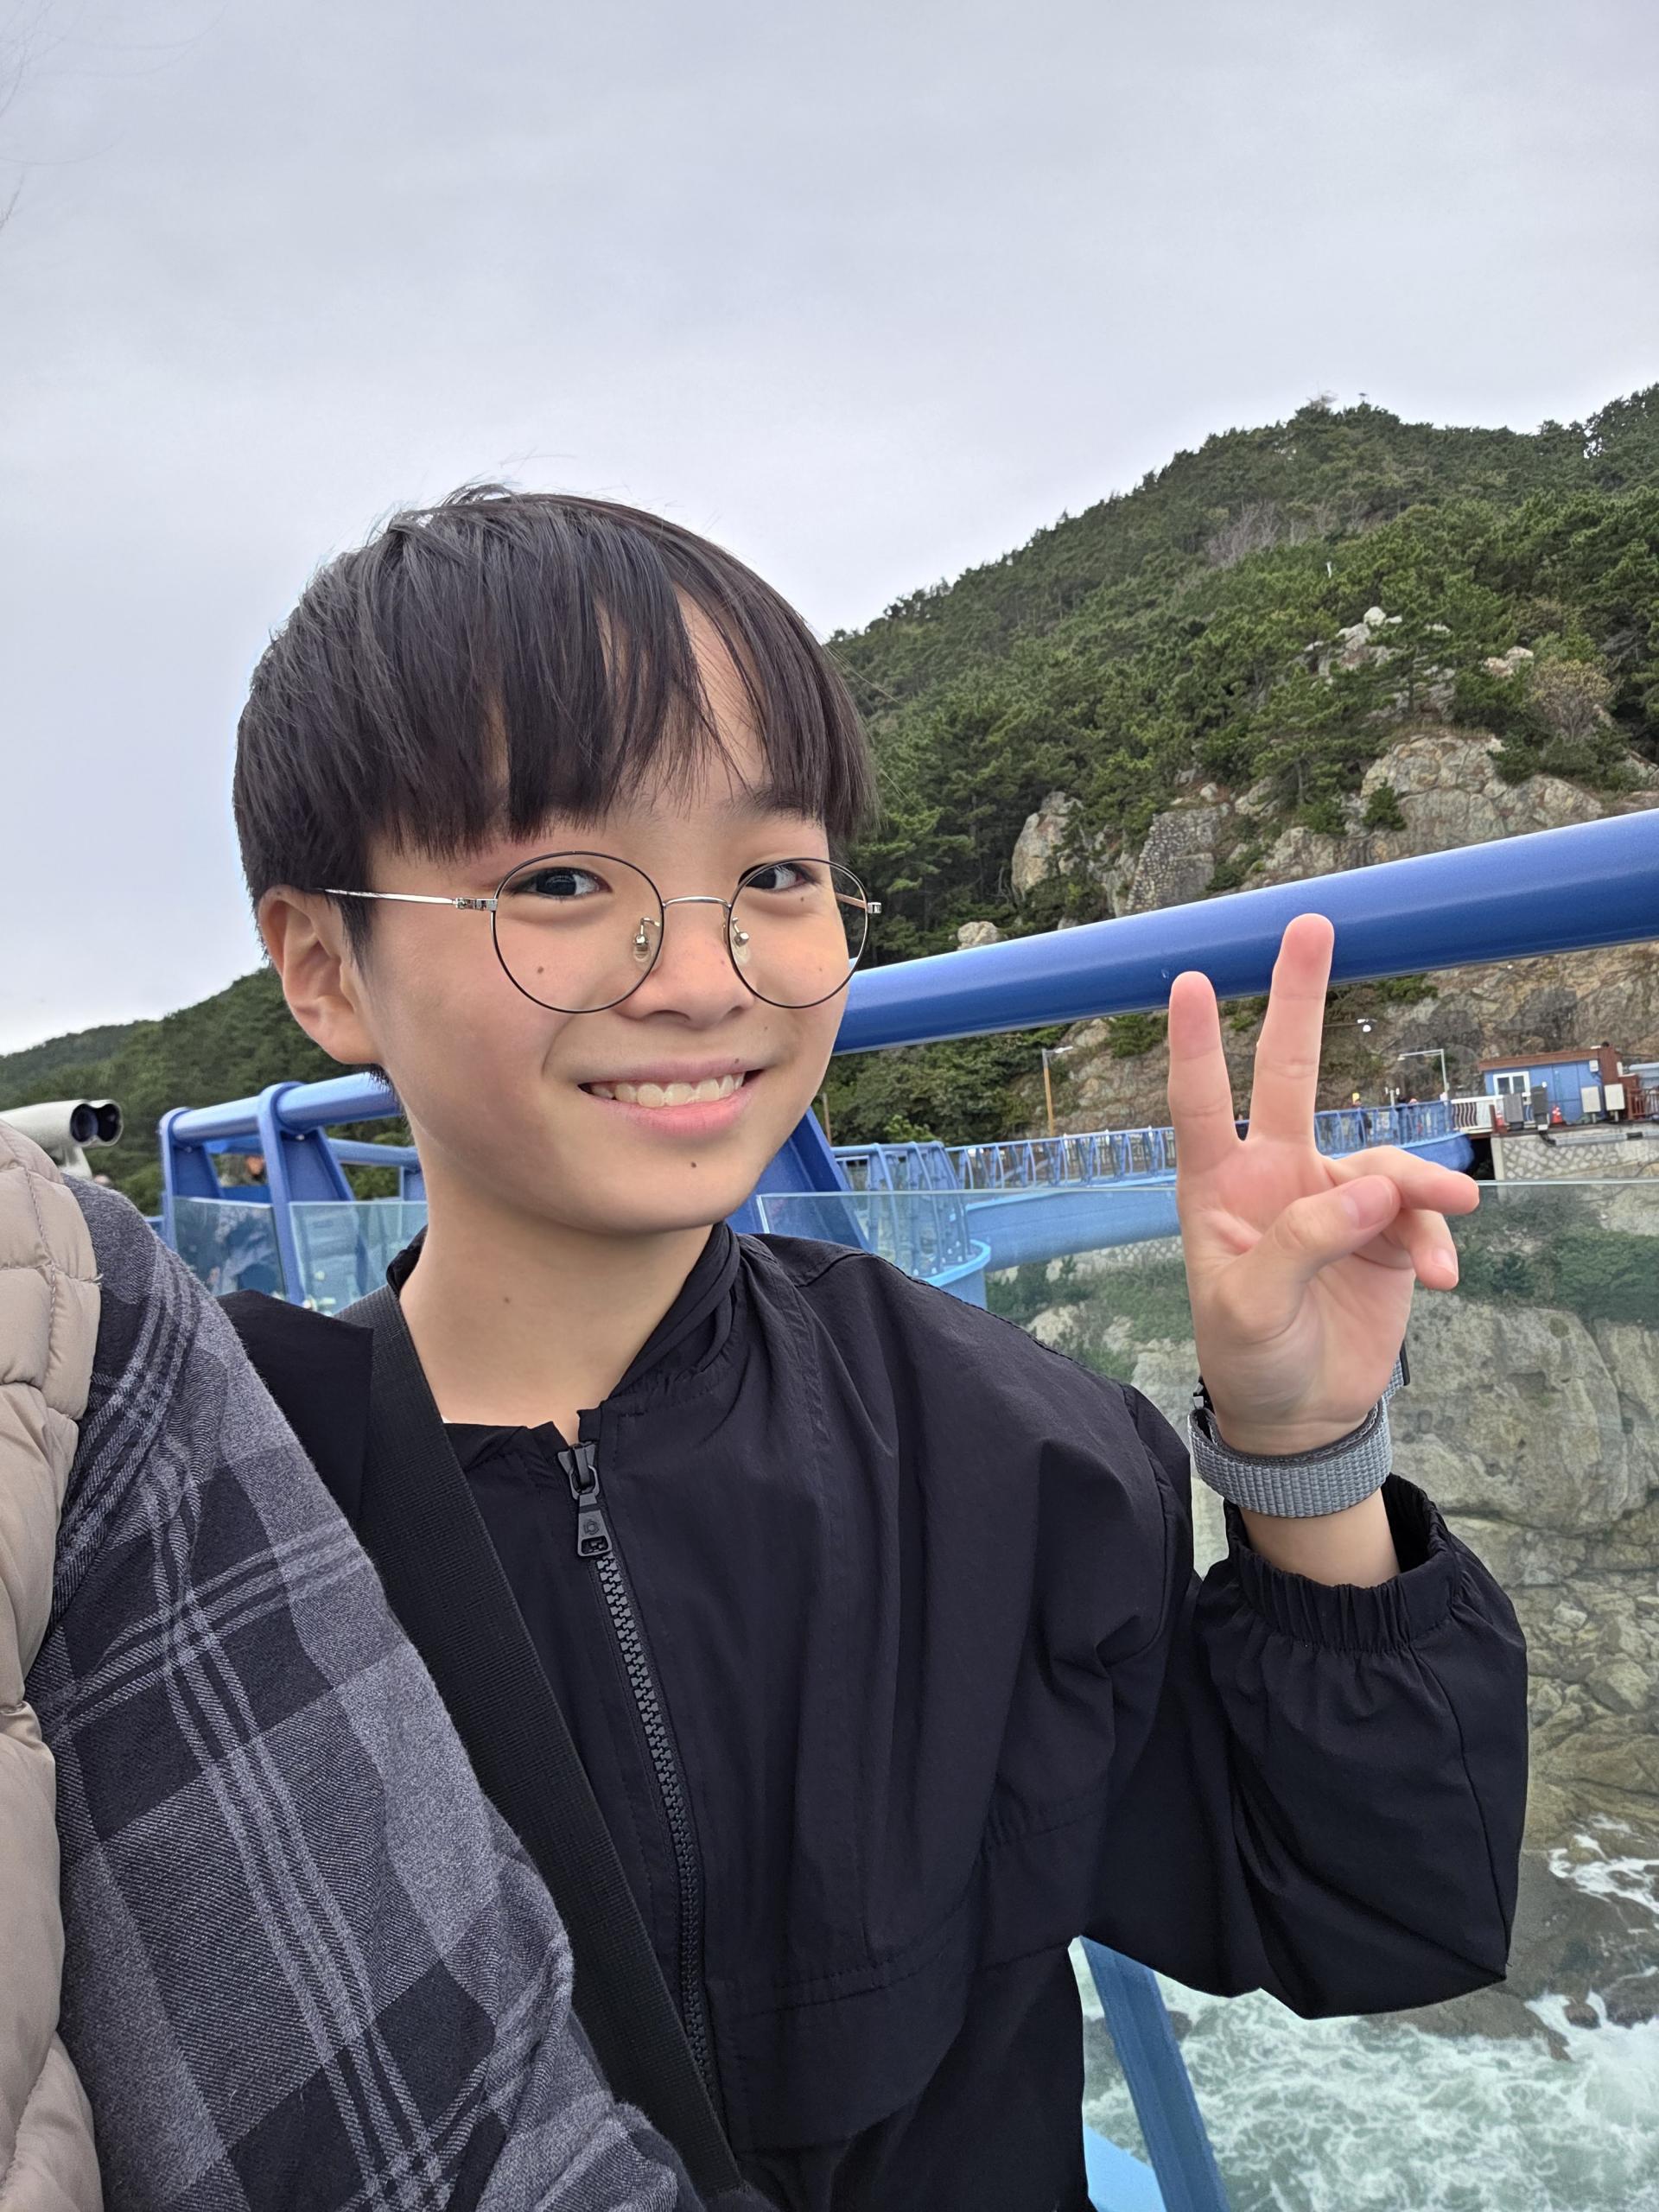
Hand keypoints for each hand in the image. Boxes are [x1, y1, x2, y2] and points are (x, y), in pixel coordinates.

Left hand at [1166, 914, 1478, 1456]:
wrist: (1303, 1413)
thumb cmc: (1250, 1355)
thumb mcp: (1252, 1309)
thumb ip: (1306, 1243)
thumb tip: (1371, 1189)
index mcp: (1218, 1189)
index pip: (1200, 1104)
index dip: (1197, 1045)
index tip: (1192, 979)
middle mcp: (1276, 1176)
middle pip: (1289, 1073)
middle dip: (1300, 998)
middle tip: (1310, 922)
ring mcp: (1334, 1199)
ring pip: (1383, 1164)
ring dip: (1419, 1188)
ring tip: (1446, 1224)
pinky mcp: (1384, 1232)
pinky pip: (1420, 1214)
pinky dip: (1436, 1239)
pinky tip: (1441, 1278)